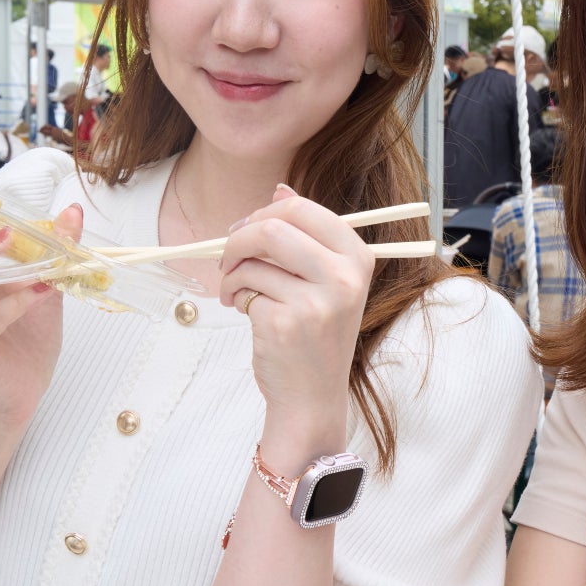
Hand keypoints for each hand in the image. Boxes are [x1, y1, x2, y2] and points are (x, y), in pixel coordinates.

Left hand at [216, 186, 371, 444]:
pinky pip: (244, 289)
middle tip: (228, 257)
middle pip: (273, 227)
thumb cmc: (314, 334)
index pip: (303, 208)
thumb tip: (279, 188)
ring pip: (253, 260)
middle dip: (238, 238)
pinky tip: (245, 312)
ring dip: (231, 274)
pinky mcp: (286, 323)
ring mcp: (316, 301)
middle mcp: (343, 277)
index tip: (247, 229)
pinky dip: (234, 297)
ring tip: (236, 293)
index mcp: (357, 258)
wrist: (312, 396)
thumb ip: (305, 235)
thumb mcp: (325, 280)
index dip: (265, 213)